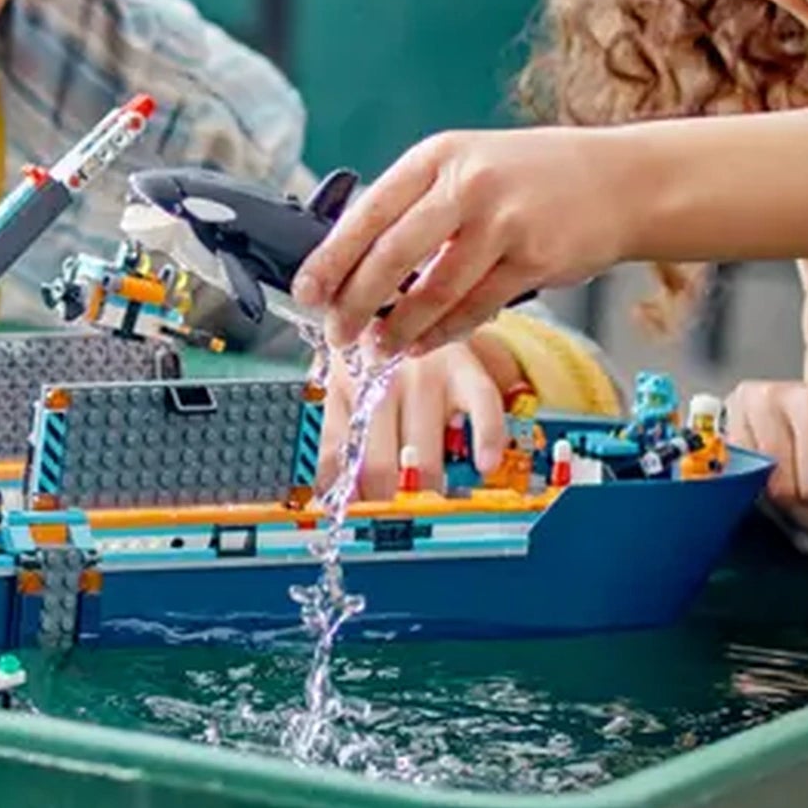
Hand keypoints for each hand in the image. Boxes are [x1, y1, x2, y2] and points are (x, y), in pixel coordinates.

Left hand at [291, 129, 620, 357]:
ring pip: (433, 290)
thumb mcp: (467, 166)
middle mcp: (468, 184)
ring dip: (399, 328)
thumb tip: (354, 262)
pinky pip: (475, 308)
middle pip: (393, 255)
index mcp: (438, 156)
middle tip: (337, 332)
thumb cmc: (531, 178)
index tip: (306, 291)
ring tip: (379, 348)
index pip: (369, 211)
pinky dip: (443, 332)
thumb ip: (417, 206)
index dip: (332, 257)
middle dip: (356, 302)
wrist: (619, 180)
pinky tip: (424, 342)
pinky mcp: (535, 260)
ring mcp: (504, 222)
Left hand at [317, 327, 524, 502]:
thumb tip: (321, 495)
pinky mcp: (466, 366)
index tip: (346, 521)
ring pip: (427, 458)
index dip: (340, 499)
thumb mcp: (332, 384)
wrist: (396, 287)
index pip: (336, 459)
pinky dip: (486, 440)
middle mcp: (381, 380)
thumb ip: (327, 437)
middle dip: (382, 504)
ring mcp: (426, 373)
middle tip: (387, 518)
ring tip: (424, 502)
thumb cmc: (364, 348)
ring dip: (427, 491)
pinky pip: (483, 409)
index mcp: (342, 387)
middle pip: (380, 469)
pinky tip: (483, 465)